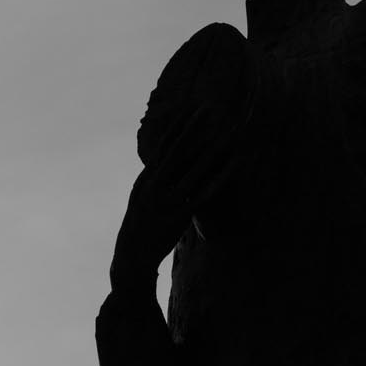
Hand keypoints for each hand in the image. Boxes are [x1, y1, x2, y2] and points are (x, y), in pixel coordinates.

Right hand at [110, 102, 240, 288]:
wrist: (131, 256)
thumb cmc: (138, 225)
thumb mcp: (140, 197)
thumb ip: (153, 178)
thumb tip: (164, 159)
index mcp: (145, 179)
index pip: (163, 146)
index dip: (178, 127)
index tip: (191, 109)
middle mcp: (154, 186)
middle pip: (178, 151)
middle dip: (194, 129)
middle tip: (210, 110)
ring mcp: (167, 200)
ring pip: (193, 170)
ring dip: (212, 151)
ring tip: (228, 135)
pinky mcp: (179, 216)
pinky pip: (204, 194)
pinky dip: (220, 178)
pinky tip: (234, 166)